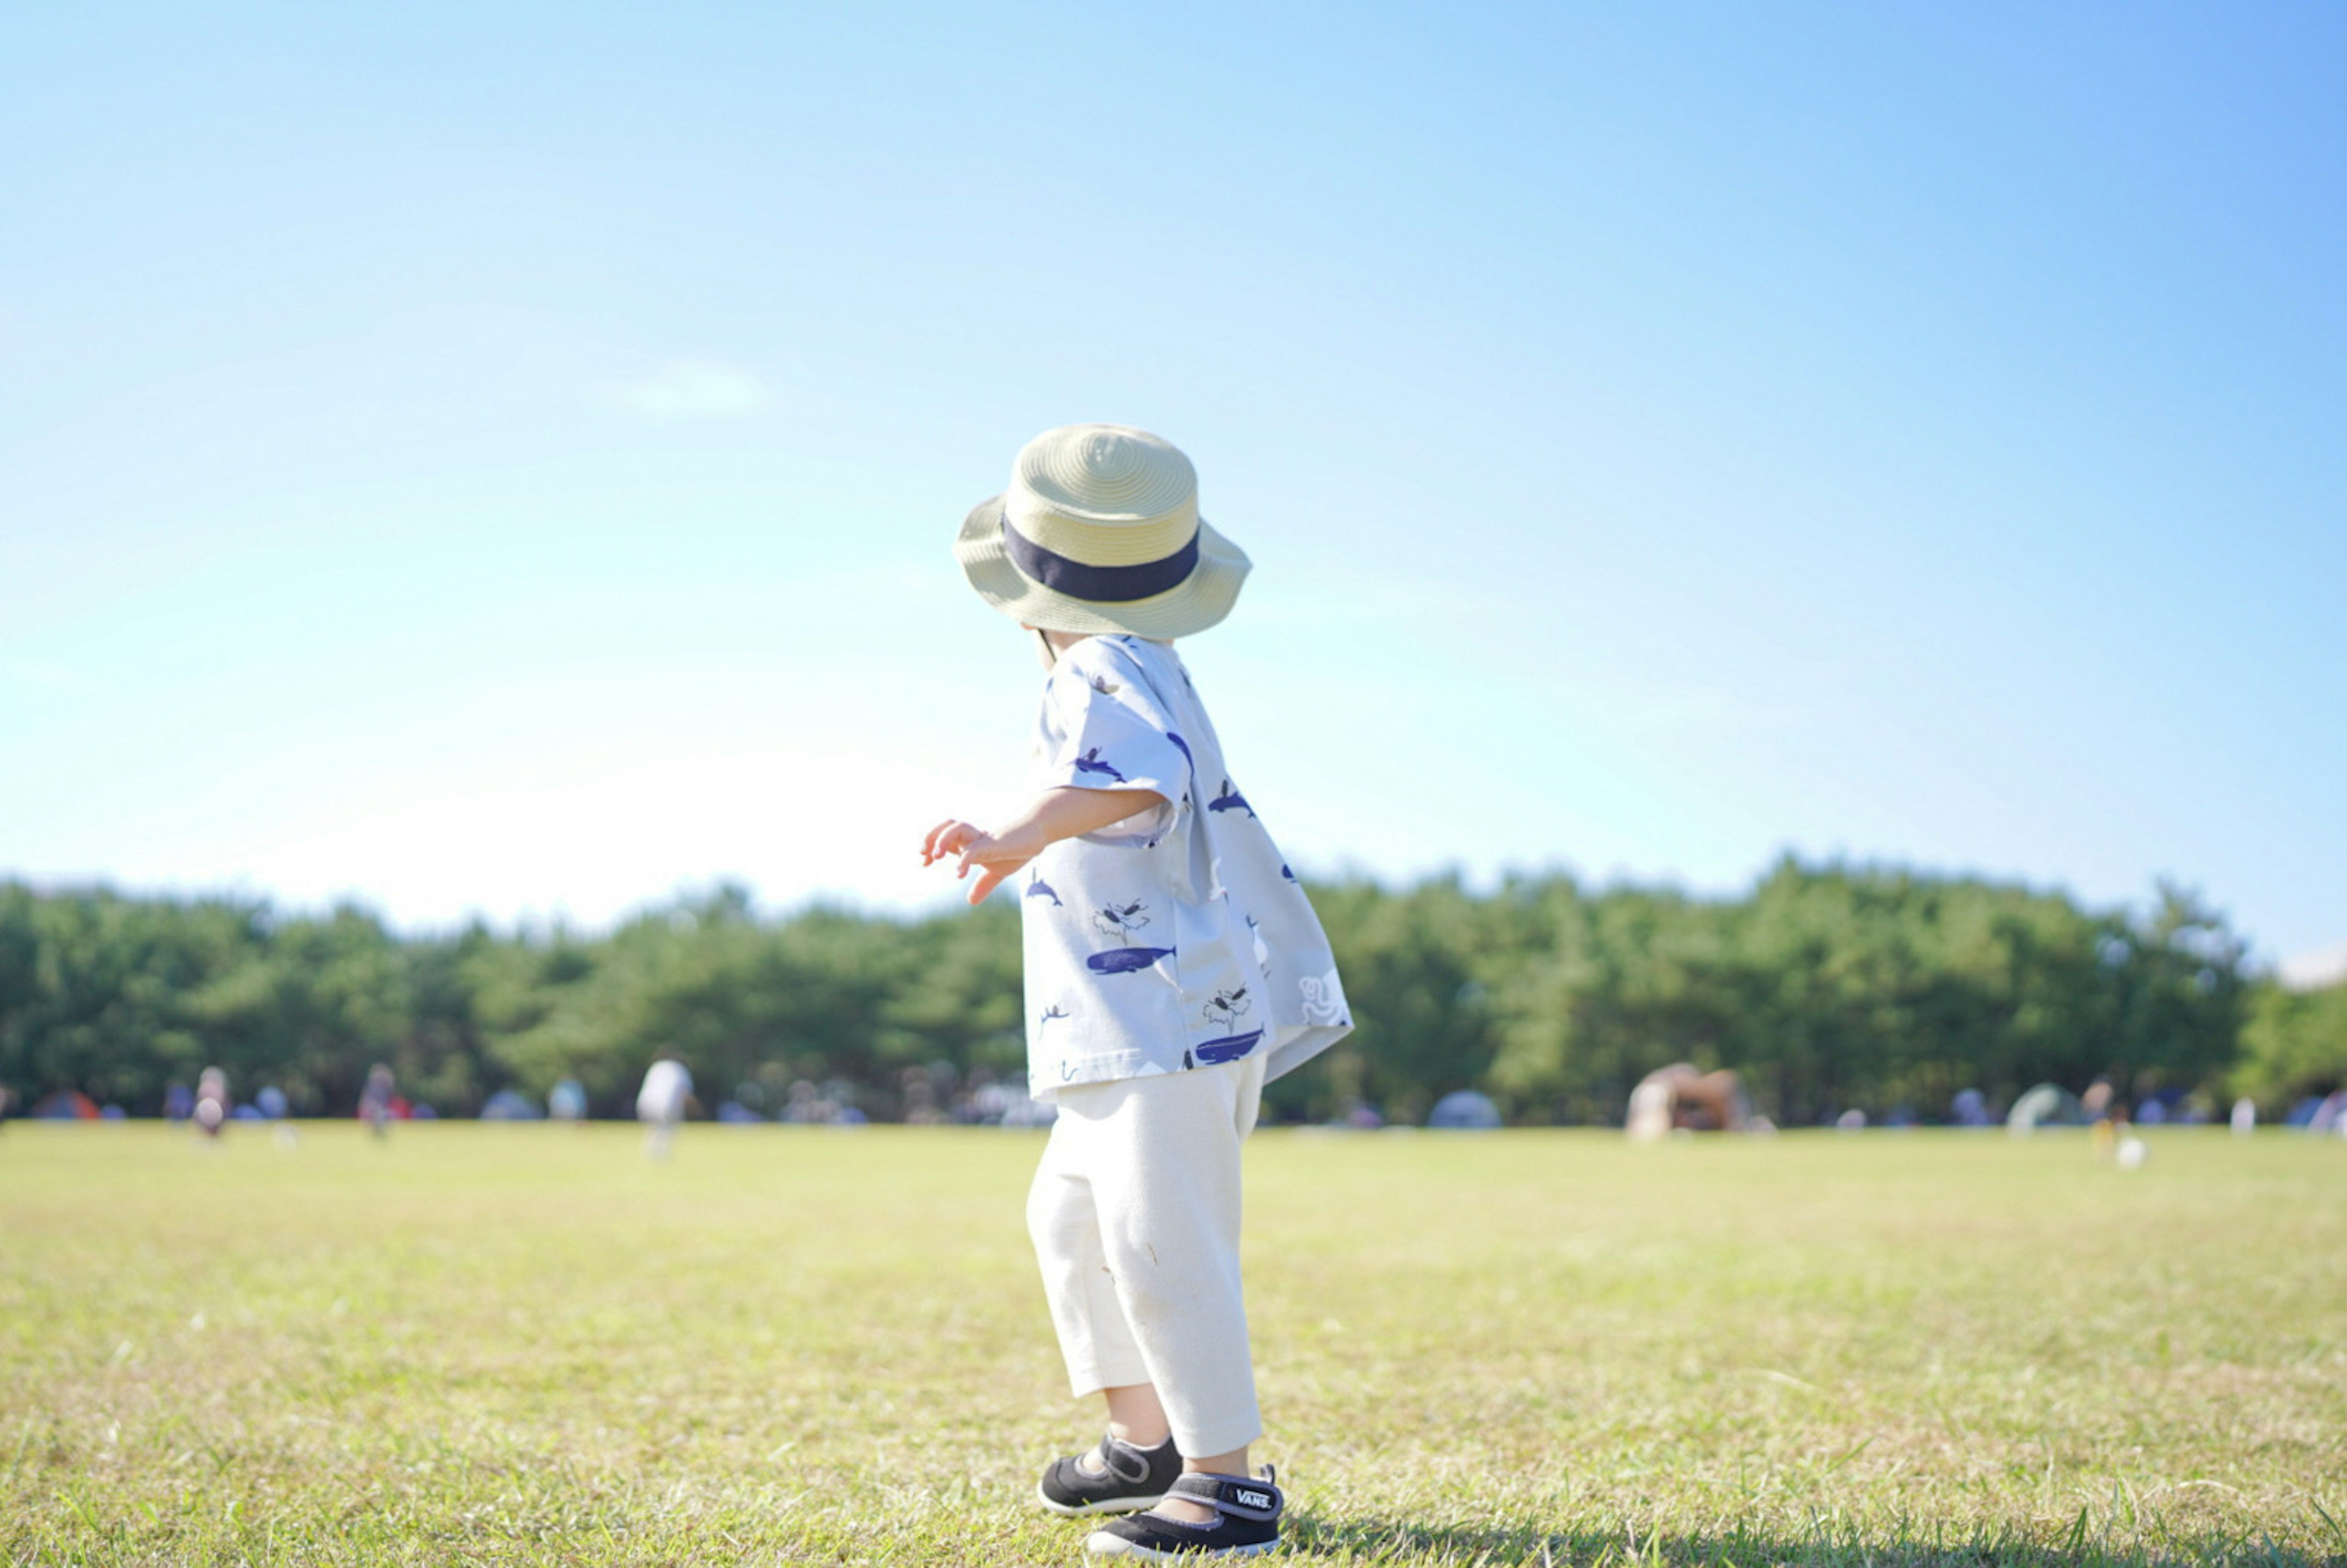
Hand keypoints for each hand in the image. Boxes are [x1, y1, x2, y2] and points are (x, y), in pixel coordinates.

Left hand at [921, 818, 1045, 904]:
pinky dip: (963, 860)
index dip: (930, 845)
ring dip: (943, 840)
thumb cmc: (1017, 850)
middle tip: (924, 856)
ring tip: (935, 856)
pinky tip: (959, 874)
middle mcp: (974, 838)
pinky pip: (974, 849)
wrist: (1037, 835)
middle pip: (946, 826)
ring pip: (958, 828)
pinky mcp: (994, 844)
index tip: (925, 862)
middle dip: (931, 837)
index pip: (944, 837)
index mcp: (971, 843)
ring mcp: (984, 839)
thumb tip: (970, 901)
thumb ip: (983, 885)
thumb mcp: (997, 872)